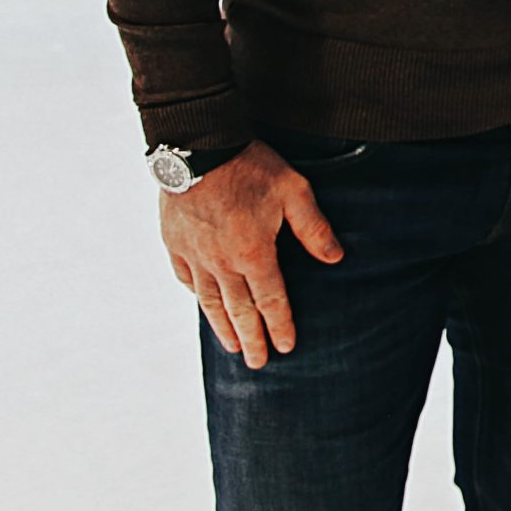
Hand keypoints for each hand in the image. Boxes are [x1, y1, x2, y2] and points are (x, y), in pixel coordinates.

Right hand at [159, 142, 343, 369]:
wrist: (198, 147)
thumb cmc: (251, 166)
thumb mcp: (294, 191)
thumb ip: (314, 228)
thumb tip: (335, 258)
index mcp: (254, 253)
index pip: (271, 300)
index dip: (280, 325)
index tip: (287, 347)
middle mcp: (222, 262)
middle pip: (239, 310)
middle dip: (252, 339)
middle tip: (259, 363)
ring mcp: (195, 255)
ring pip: (209, 301)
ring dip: (222, 326)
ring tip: (232, 347)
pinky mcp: (175, 242)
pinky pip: (185, 278)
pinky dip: (195, 295)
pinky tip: (202, 304)